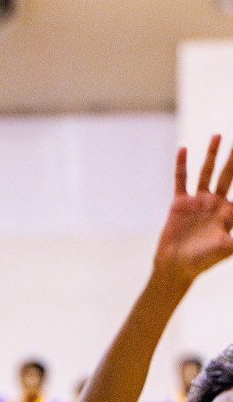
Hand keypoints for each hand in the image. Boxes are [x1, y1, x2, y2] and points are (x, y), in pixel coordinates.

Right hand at [154, 136, 232, 282]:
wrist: (175, 267)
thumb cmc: (203, 261)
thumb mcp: (228, 247)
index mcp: (230, 212)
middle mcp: (215, 203)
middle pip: (228, 174)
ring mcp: (198, 201)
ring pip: (207, 172)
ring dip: (212, 154)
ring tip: (218, 135)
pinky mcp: (180, 202)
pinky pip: (181, 179)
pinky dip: (182, 164)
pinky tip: (183, 148)